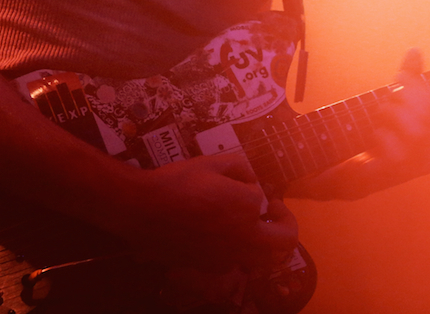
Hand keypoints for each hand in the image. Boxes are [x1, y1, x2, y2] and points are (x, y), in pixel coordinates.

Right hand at [113, 152, 298, 271]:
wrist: (143, 210)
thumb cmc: (178, 182)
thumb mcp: (211, 162)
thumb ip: (240, 168)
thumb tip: (250, 181)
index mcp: (247, 209)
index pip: (262, 198)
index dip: (254, 187)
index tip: (245, 182)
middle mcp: (244, 238)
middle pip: (284, 242)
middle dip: (286, 224)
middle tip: (272, 210)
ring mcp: (228, 257)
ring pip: (264, 259)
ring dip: (266, 243)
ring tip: (253, 227)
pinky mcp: (210, 266)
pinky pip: (236, 262)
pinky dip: (239, 250)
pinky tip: (221, 235)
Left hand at [289, 48, 429, 199]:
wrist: (346, 169)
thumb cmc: (375, 135)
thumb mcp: (393, 104)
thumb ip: (408, 80)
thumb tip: (415, 50)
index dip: (418, 87)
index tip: (398, 76)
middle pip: (427, 117)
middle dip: (405, 98)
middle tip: (387, 94)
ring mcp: (412, 169)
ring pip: (416, 132)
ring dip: (392, 114)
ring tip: (379, 113)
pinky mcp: (390, 177)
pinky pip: (395, 153)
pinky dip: (382, 135)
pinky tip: (373, 134)